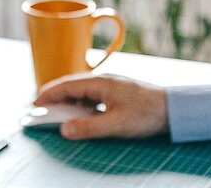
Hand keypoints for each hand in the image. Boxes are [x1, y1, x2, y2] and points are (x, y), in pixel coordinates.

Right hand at [33, 74, 167, 140]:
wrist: (175, 109)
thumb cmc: (148, 114)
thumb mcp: (116, 124)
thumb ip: (89, 127)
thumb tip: (64, 129)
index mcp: (101, 84)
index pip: (67, 85)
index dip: (49, 94)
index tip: (35, 103)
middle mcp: (104, 80)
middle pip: (72, 85)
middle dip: (55, 95)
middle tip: (41, 107)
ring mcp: (112, 85)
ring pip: (82, 90)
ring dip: (68, 99)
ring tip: (58, 111)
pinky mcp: (119, 92)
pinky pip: (93, 95)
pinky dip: (81, 102)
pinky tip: (82, 112)